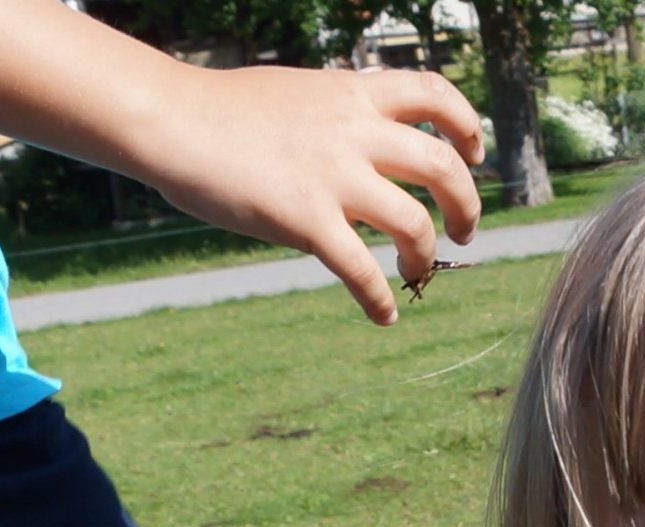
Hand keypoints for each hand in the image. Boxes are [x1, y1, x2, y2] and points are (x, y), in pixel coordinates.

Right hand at [130, 64, 481, 324]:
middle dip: (467, 204)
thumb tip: (356, 138)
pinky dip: (381, 300)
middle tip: (463, 231)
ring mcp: (333, 177)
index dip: (465, 124)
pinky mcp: (307, 221)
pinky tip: (383, 315)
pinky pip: (363, 271)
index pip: (432, 93)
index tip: (474, 152)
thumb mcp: (294, 94)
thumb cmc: (220, 109)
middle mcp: (353, 133)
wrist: (170, 120)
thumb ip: (335, 116)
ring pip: (415, 224)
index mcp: (351, 95)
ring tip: (417, 273)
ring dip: (426, 257)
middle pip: (444, 167)